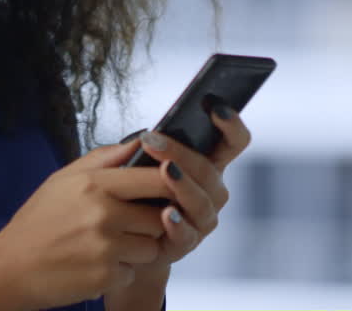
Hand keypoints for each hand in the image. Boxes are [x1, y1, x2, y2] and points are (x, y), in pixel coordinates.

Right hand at [0, 140, 174, 310]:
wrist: (9, 268)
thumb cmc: (35, 225)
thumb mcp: (62, 179)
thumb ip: (103, 158)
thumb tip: (138, 141)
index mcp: (93, 184)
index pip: (154, 178)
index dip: (169, 182)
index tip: (171, 185)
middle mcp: (102, 214)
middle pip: (158, 216)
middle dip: (148, 222)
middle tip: (126, 224)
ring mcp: (106, 247)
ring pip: (150, 248)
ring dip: (135, 249)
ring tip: (106, 246)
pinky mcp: (106, 277)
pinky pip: (132, 272)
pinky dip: (119, 271)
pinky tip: (95, 264)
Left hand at [128, 104, 252, 266]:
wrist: (118, 238)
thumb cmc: (127, 193)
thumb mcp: (124, 166)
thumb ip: (132, 150)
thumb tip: (142, 134)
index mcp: (205, 164)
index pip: (232, 142)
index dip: (232, 125)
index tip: (216, 108)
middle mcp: (210, 191)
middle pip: (209, 170)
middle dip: (182, 153)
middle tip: (153, 141)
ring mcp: (200, 219)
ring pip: (202, 202)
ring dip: (184, 185)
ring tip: (166, 172)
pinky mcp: (184, 244)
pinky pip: (187, 235)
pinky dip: (178, 224)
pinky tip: (166, 214)